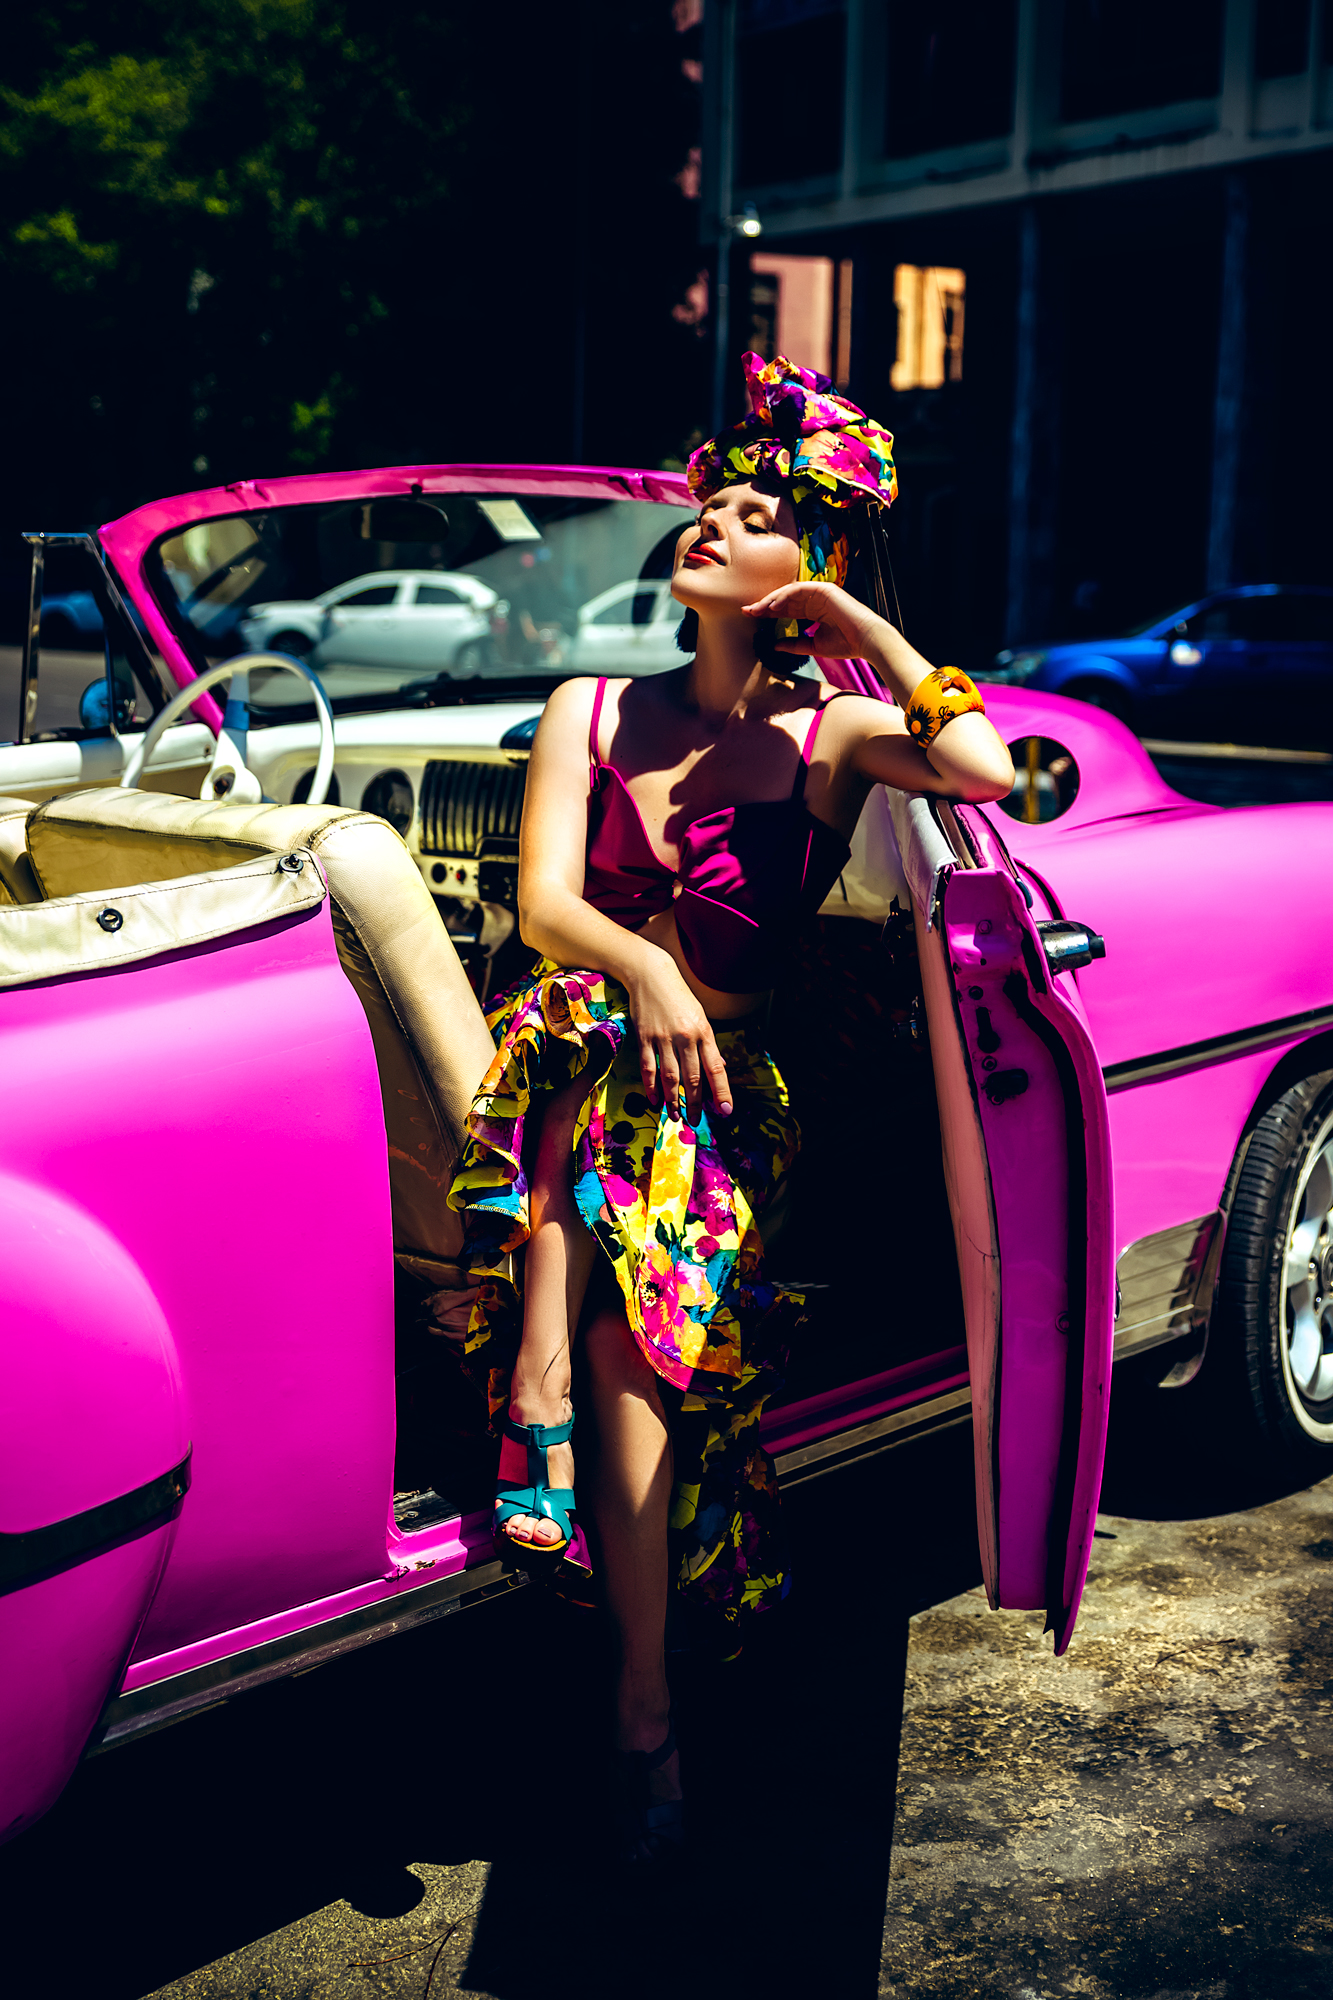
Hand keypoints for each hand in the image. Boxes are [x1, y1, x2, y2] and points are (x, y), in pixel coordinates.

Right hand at [626, 955, 732, 1123]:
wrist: (652, 974)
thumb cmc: (679, 997)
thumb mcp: (699, 1017)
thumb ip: (706, 1044)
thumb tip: (716, 1069)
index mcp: (704, 1031)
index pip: (715, 1067)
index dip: (721, 1091)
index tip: (725, 1111)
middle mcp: (685, 1036)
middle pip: (692, 1077)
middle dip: (695, 1103)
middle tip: (695, 1121)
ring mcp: (663, 1038)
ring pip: (670, 1077)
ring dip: (672, 1100)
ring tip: (675, 1116)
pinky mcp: (644, 1037)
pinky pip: (648, 1067)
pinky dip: (651, 1087)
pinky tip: (653, 1100)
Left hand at [742, 581, 879, 658]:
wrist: (866, 641)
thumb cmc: (845, 644)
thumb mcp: (813, 646)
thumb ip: (794, 644)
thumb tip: (774, 646)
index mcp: (813, 611)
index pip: (786, 610)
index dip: (768, 613)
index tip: (751, 617)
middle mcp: (815, 599)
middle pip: (784, 600)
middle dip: (764, 605)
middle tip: (745, 610)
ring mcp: (820, 592)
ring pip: (789, 593)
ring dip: (771, 600)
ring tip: (756, 609)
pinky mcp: (824, 589)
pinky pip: (799, 589)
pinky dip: (785, 596)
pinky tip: (772, 605)